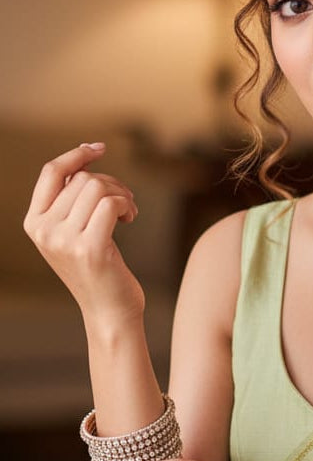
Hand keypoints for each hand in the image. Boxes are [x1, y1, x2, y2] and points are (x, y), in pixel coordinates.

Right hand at [23, 142, 143, 321]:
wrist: (109, 312)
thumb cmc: (98, 270)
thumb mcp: (74, 233)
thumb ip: (71, 201)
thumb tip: (85, 159)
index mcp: (34, 223)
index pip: (51, 172)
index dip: (76, 154)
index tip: (99, 148)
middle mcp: (44, 231)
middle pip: (82, 178)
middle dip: (111, 184)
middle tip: (126, 204)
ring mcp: (65, 240)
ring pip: (98, 188)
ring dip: (121, 194)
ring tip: (129, 213)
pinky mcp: (90, 249)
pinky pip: (112, 204)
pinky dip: (127, 205)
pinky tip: (130, 219)